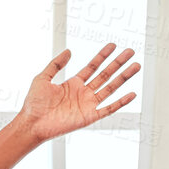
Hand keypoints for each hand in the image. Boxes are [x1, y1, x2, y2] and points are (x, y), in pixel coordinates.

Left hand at [16, 43, 139, 143]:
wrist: (32, 123)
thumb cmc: (34, 103)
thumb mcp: (43, 78)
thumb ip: (56, 64)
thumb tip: (69, 51)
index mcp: (74, 84)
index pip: (93, 66)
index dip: (103, 56)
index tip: (113, 46)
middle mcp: (83, 93)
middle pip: (105, 75)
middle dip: (118, 63)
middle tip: (130, 52)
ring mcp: (88, 105)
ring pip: (110, 88)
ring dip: (123, 78)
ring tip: (136, 66)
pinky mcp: (90, 117)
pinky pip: (109, 109)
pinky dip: (121, 102)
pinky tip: (131, 94)